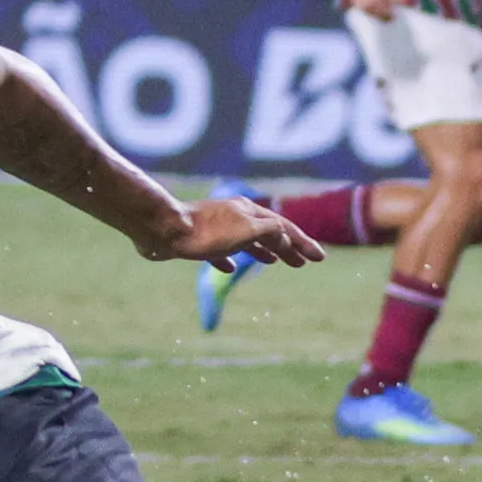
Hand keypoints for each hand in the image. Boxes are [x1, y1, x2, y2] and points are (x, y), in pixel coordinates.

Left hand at [143, 193, 324, 273]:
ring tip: (275, 263)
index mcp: (249, 213)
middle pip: (267, 232)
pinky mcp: (196, 241)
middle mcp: (234, 217)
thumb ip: (269, 231)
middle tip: (302, 263)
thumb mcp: (246, 229)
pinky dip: (230, 258)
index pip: (283, 228)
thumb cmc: (205, 232)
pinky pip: (219, 250)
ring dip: (263, 251)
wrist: (162, 229)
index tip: (319, 258)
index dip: (303, 243)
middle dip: (287, 247)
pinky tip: (230, 268)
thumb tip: (284, 234)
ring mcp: (215, 228)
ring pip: (246, 240)